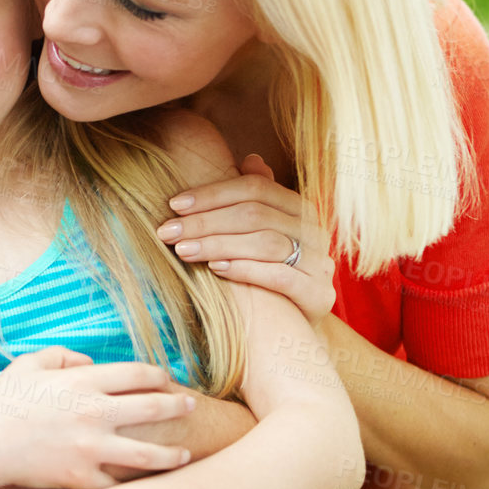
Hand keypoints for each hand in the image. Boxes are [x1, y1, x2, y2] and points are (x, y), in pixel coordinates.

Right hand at [0, 347, 194, 488]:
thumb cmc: (1, 400)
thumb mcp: (30, 364)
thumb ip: (63, 355)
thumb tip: (89, 361)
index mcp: (84, 382)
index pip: (139, 374)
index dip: (159, 375)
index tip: (166, 380)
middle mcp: (94, 414)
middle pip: (154, 408)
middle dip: (179, 406)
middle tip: (191, 406)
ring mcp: (90, 449)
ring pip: (148, 455)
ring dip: (172, 454)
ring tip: (185, 454)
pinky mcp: (81, 478)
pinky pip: (117, 483)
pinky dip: (134, 484)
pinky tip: (146, 484)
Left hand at [159, 154, 335, 327]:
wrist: (296, 329)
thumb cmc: (270, 275)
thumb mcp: (264, 234)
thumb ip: (258, 199)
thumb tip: (250, 159)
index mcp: (301, 208)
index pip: (255, 188)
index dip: (212, 193)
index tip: (174, 205)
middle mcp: (314, 231)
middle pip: (255, 215)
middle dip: (205, 221)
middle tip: (168, 231)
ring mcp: (320, 263)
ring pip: (265, 243)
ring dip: (218, 244)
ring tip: (183, 250)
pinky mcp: (319, 296)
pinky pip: (280, 276)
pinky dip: (245, 269)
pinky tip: (215, 269)